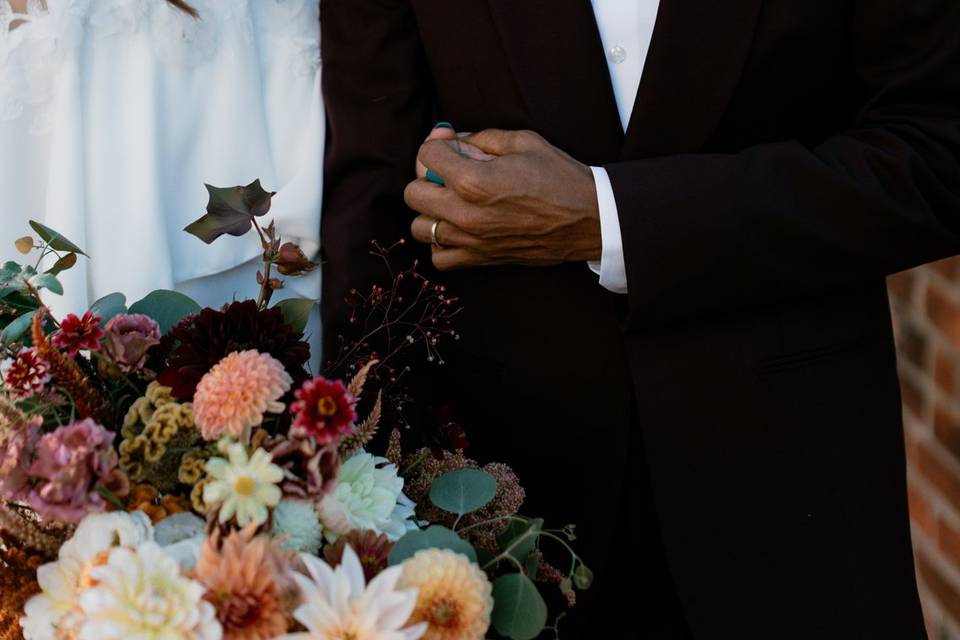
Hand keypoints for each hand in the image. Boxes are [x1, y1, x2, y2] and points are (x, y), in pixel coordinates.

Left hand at [406, 128, 600, 270]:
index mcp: (474, 180)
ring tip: (451, 202)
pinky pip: (439, 258)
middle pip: (413, 193)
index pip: (426, 156)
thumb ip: (479, 138)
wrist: (589, 219)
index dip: (437, 144)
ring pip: (420, 227)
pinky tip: (457, 229)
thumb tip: (451, 139)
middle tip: (448, 173)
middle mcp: (465, 213)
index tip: (452, 143)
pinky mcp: (481, 259)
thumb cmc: (559, 176)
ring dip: (430, 211)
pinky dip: (442, 244)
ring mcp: (471, 240)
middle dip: (427, 176)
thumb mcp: (522, 141)